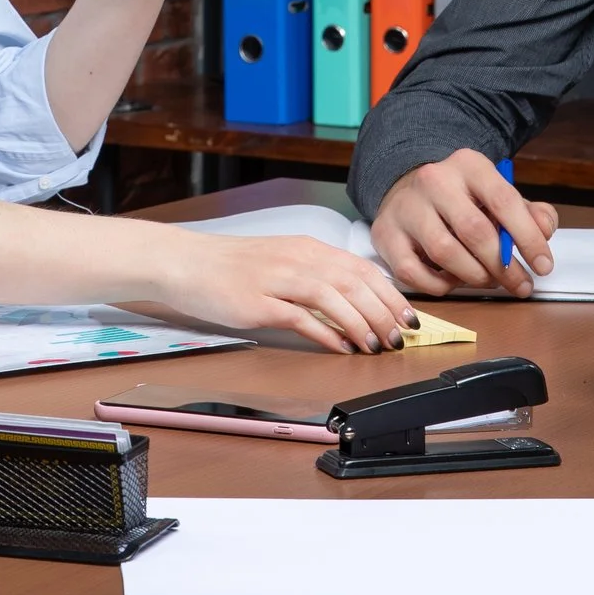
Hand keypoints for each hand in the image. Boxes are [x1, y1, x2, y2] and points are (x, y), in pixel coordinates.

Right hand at [161, 230, 413, 354]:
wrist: (185, 262)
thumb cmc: (232, 267)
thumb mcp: (282, 262)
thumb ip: (317, 277)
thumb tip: (355, 303)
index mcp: (306, 248)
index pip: (362, 268)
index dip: (391, 294)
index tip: (409, 317)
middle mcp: (297, 258)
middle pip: (355, 282)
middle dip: (384, 312)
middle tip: (400, 336)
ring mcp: (277, 279)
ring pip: (333, 296)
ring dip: (361, 323)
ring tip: (376, 345)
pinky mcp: (258, 302)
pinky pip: (301, 317)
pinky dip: (326, 333)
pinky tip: (341, 347)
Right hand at [368, 151, 559, 297]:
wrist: (407, 189)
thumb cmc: (462, 199)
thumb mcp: (498, 195)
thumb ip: (530, 213)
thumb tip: (543, 232)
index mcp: (468, 165)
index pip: (504, 201)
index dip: (528, 238)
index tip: (543, 267)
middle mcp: (434, 180)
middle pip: (474, 231)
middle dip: (503, 266)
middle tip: (519, 284)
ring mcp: (406, 207)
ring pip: (445, 253)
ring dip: (474, 276)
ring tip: (488, 280)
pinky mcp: (386, 234)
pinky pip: (415, 273)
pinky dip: (440, 285)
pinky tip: (453, 280)